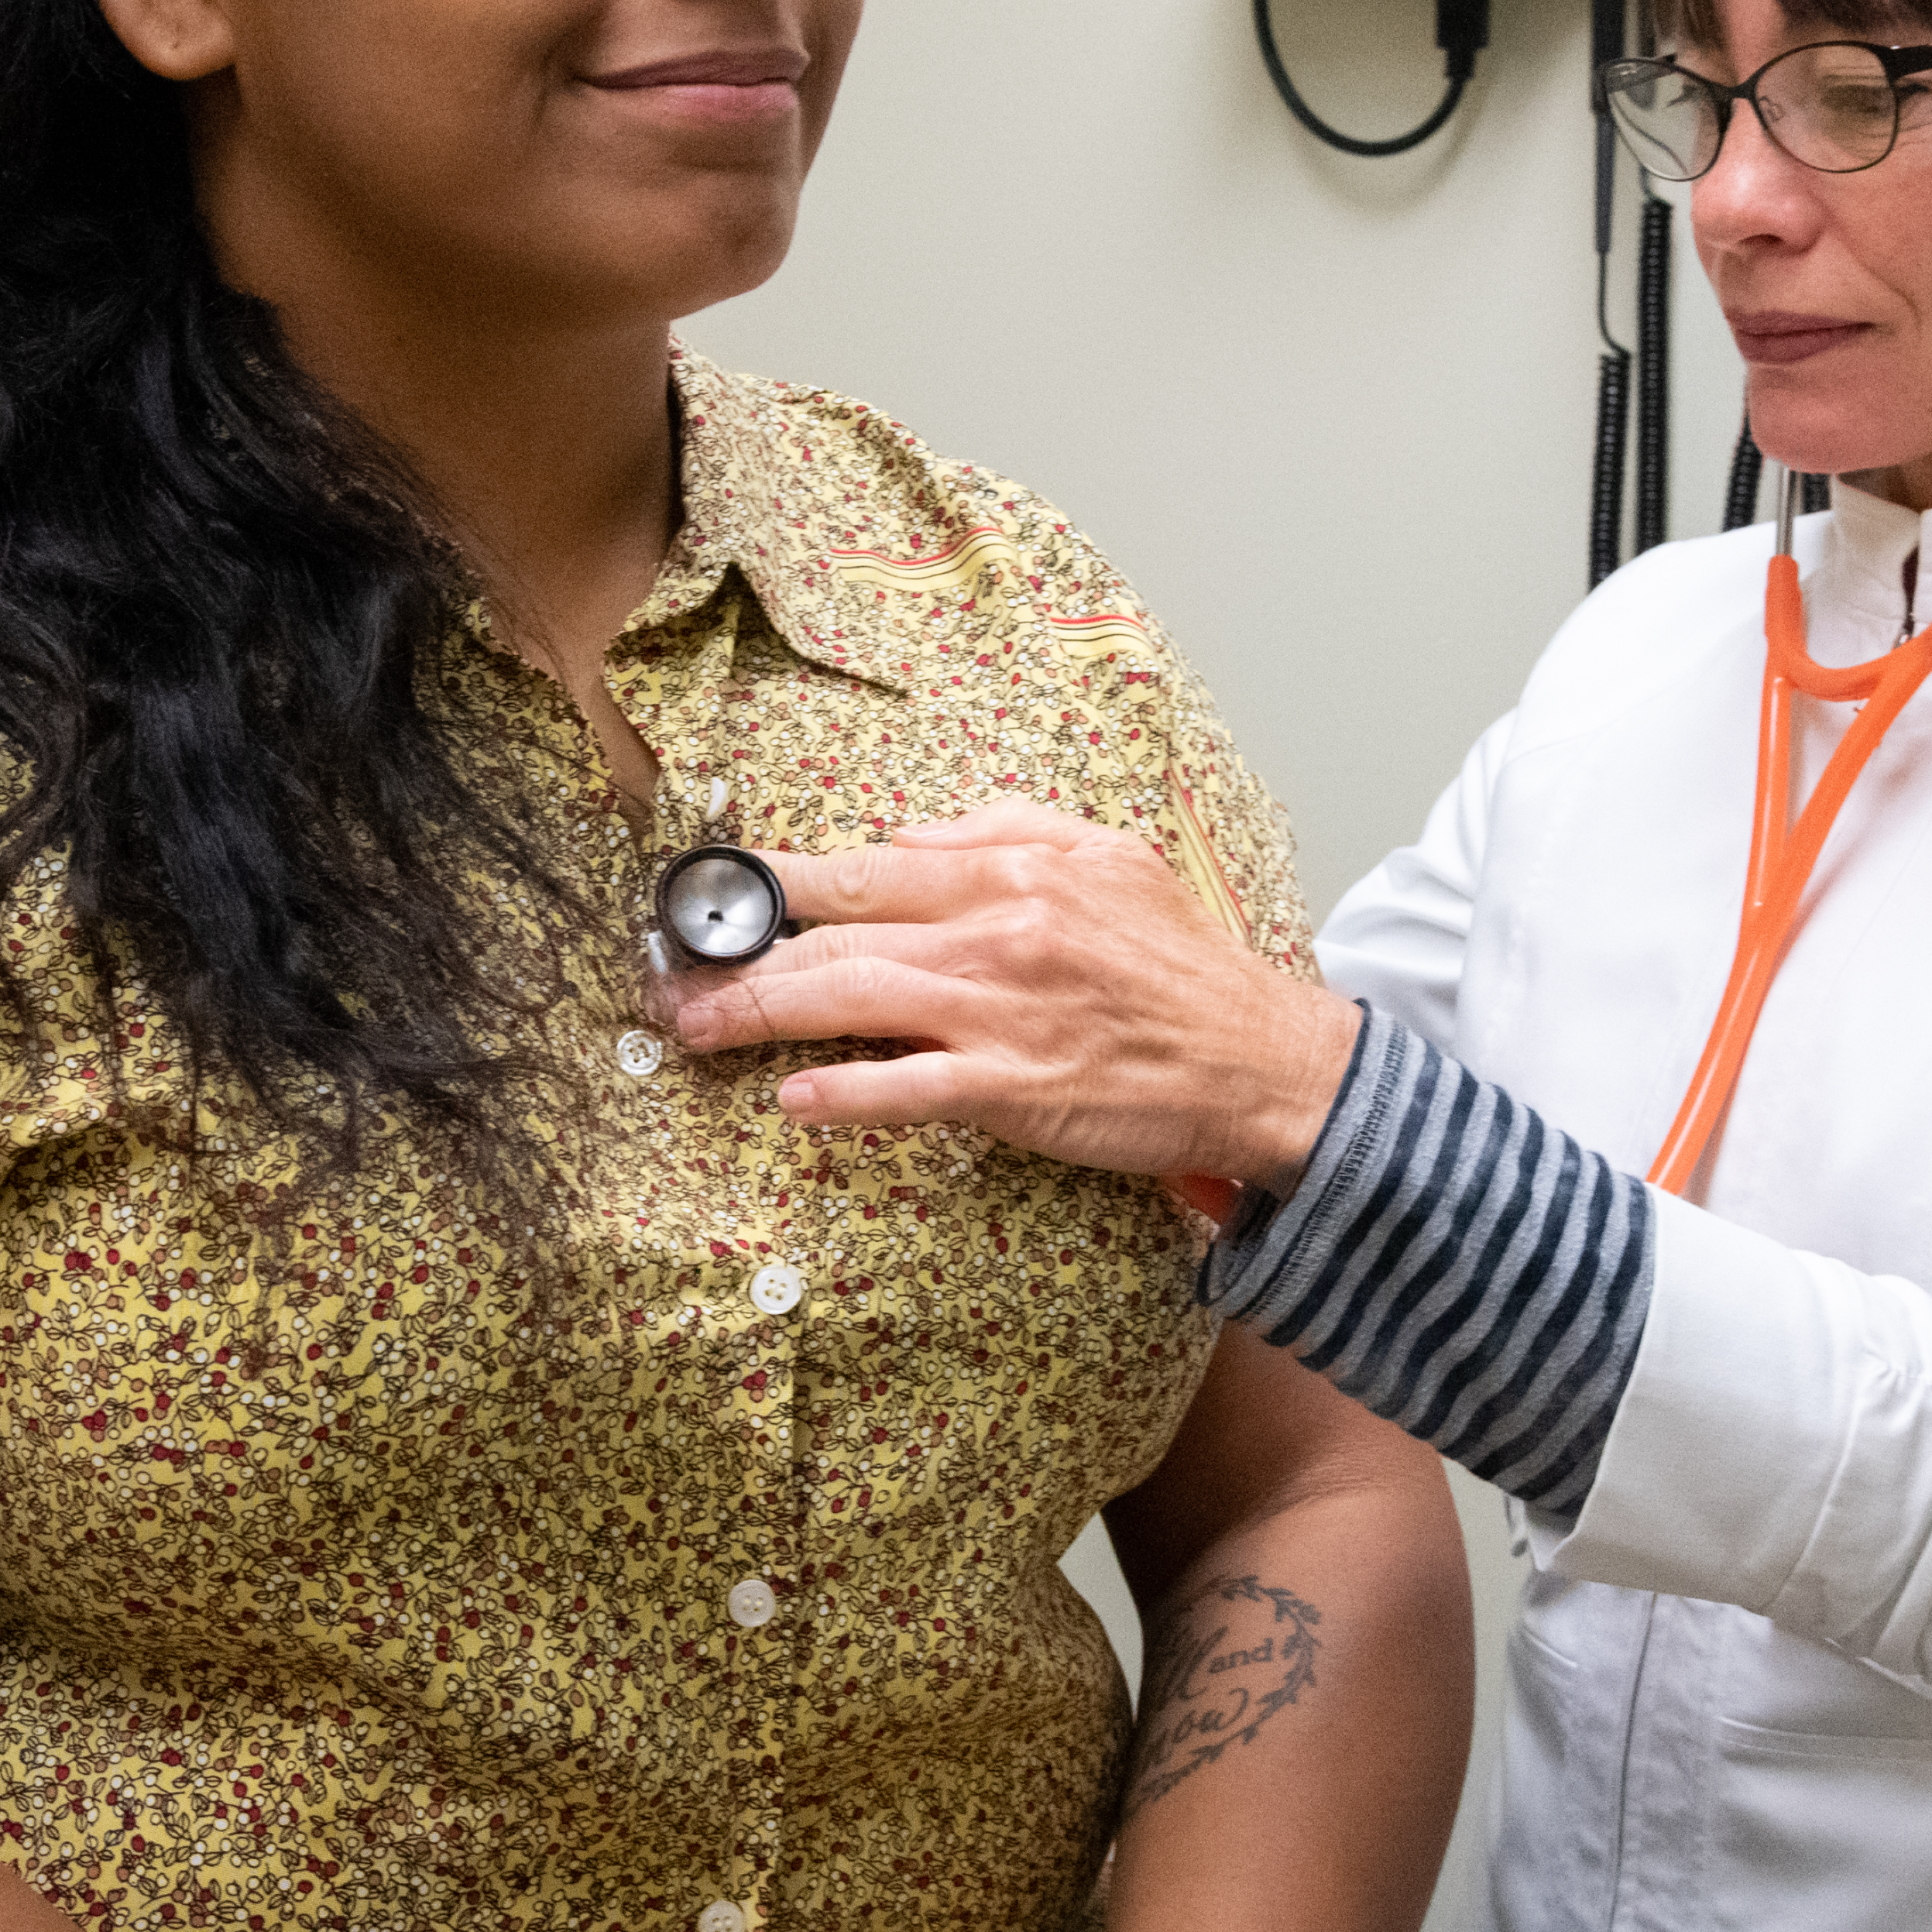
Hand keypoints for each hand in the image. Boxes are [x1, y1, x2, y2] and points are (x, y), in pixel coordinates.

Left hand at [660, 804, 1359, 1197]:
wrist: (1260, 1058)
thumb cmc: (1182, 967)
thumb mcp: (1108, 857)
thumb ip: (1004, 830)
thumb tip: (908, 836)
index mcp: (1012, 869)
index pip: (865, 866)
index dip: (774, 883)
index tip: (711, 896)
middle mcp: (996, 930)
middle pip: (839, 933)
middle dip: (740, 954)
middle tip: (671, 976)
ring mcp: (1002, 1012)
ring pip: (855, 1001)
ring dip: (761, 1016)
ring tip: (696, 1030)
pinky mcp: (1017, 1089)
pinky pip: (912, 1090)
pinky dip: (848, 1096)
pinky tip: (794, 1100)